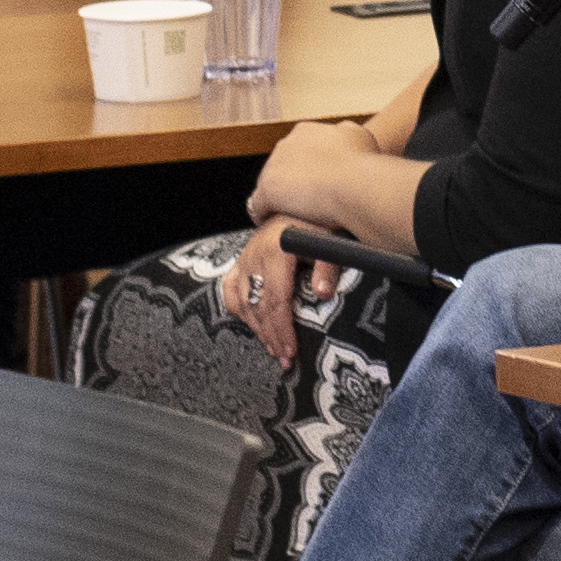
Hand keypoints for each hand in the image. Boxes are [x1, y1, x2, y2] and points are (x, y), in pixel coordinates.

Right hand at [224, 216, 335, 367]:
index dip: (282, 329)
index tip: (290, 353)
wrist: (306, 201)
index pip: (276, 301)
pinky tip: (250, 323)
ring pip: (244, 301)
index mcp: (275, 250)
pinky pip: (230, 288)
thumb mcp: (330, 241)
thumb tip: (323, 295)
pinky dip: (238, 308)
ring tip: (272, 349)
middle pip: (259, 306)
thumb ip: (327, 268)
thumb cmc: (321, 223)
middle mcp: (254, 254)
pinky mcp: (241, 259)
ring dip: (257, 328)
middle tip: (283, 359)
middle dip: (271, 336)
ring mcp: (245, 257)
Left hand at [251, 119, 382, 218]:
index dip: (307, 167)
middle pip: (282, 167)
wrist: (354, 184)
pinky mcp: (267, 191)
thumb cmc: (361, 165)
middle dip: (291, 182)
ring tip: (292, 215)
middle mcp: (286, 144)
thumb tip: (343, 133)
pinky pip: (259, 206)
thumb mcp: (358, 136)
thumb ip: (345, 133)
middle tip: (307, 201)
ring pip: (271, 186)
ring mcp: (273, 167)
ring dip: (279, 199)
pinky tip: (275, 224)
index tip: (316, 180)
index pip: (297, 150)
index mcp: (306, 131)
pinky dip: (266, 215)